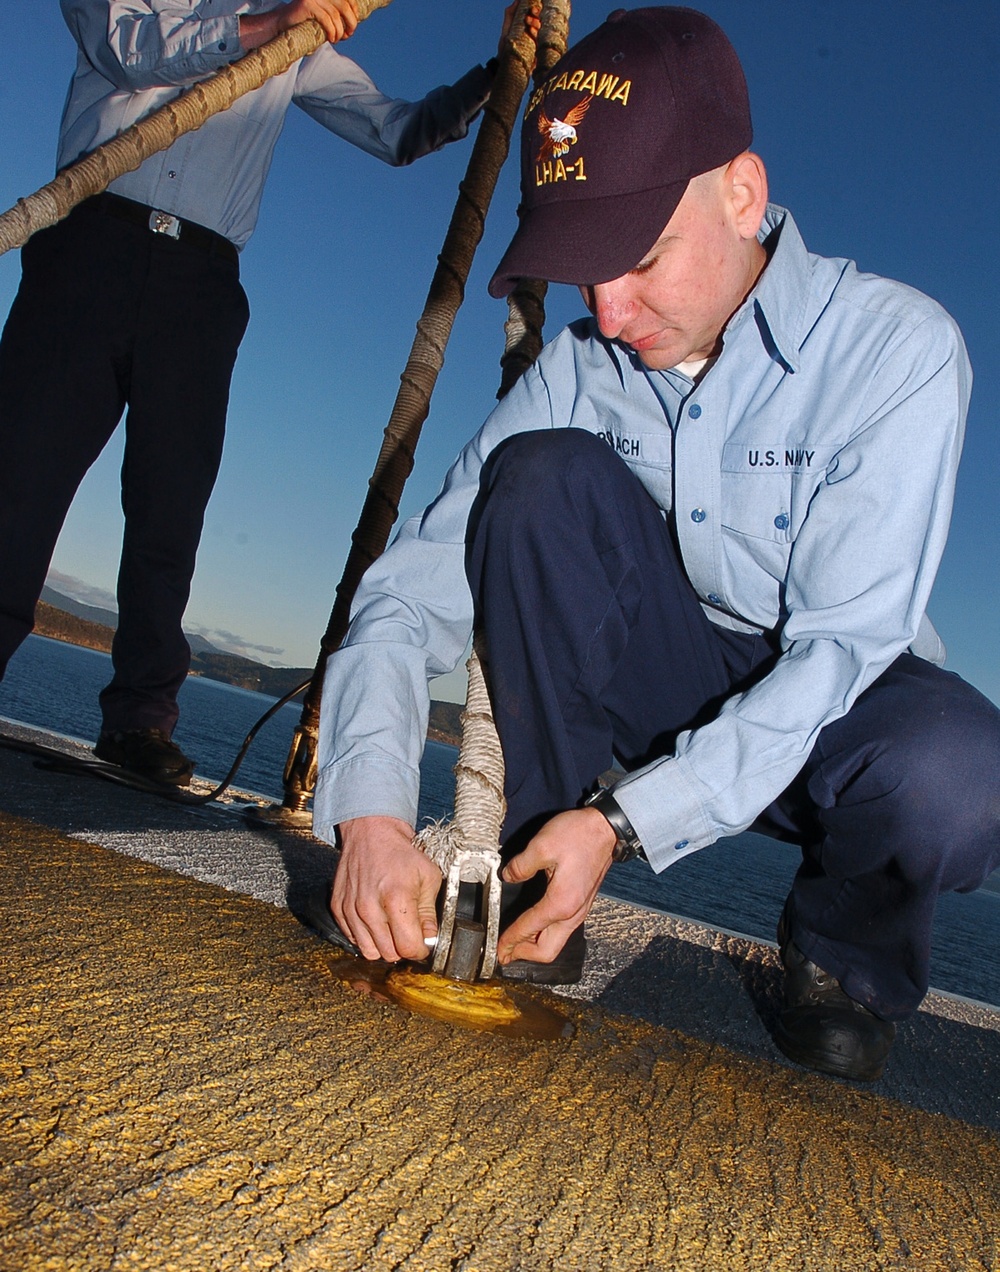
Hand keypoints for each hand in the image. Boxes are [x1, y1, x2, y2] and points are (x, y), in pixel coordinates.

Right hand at [240, 0, 358, 50]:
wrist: (283, 27)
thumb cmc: (306, 25)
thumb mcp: (325, 20)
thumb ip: (337, 18)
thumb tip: (353, 24)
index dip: (354, 12)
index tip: (352, 27)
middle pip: (344, 6)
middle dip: (350, 23)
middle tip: (347, 35)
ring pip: (335, 15)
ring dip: (340, 31)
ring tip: (337, 39)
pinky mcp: (307, 4)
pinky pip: (326, 19)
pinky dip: (332, 31)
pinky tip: (332, 39)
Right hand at [332, 815, 442, 962]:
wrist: (371, 834)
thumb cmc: (401, 853)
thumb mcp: (428, 877)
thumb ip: (429, 913)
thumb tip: (429, 939)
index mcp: (396, 898)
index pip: (408, 947)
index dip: (420, 949)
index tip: (423, 943)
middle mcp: (369, 907)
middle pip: (389, 953)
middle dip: (403, 948)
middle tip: (408, 932)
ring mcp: (350, 909)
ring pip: (370, 952)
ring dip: (384, 945)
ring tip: (392, 927)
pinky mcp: (338, 908)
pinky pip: (353, 940)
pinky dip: (366, 936)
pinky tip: (376, 920)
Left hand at [496, 807, 616, 965]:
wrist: (606, 828)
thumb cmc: (579, 835)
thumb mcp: (542, 846)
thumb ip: (520, 866)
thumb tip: (508, 877)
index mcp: (561, 903)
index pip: (529, 929)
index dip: (509, 940)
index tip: (497, 948)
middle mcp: (573, 913)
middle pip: (547, 951)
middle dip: (524, 955)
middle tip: (504, 953)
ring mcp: (580, 910)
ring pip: (556, 942)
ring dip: (534, 946)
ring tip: (515, 941)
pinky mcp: (582, 903)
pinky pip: (562, 930)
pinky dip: (545, 934)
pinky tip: (533, 924)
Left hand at [498, 1, 540, 59]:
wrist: (503, 62)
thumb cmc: (506, 44)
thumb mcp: (506, 27)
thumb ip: (510, 13)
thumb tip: (517, 0)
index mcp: (528, 27)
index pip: (535, 16)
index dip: (535, 10)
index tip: (531, 7)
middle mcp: (533, 34)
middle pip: (539, 22)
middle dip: (536, 15)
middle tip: (531, 11)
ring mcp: (535, 44)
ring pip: (540, 30)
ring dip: (535, 23)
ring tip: (527, 21)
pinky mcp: (536, 52)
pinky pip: (539, 42)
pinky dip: (535, 35)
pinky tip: (530, 31)